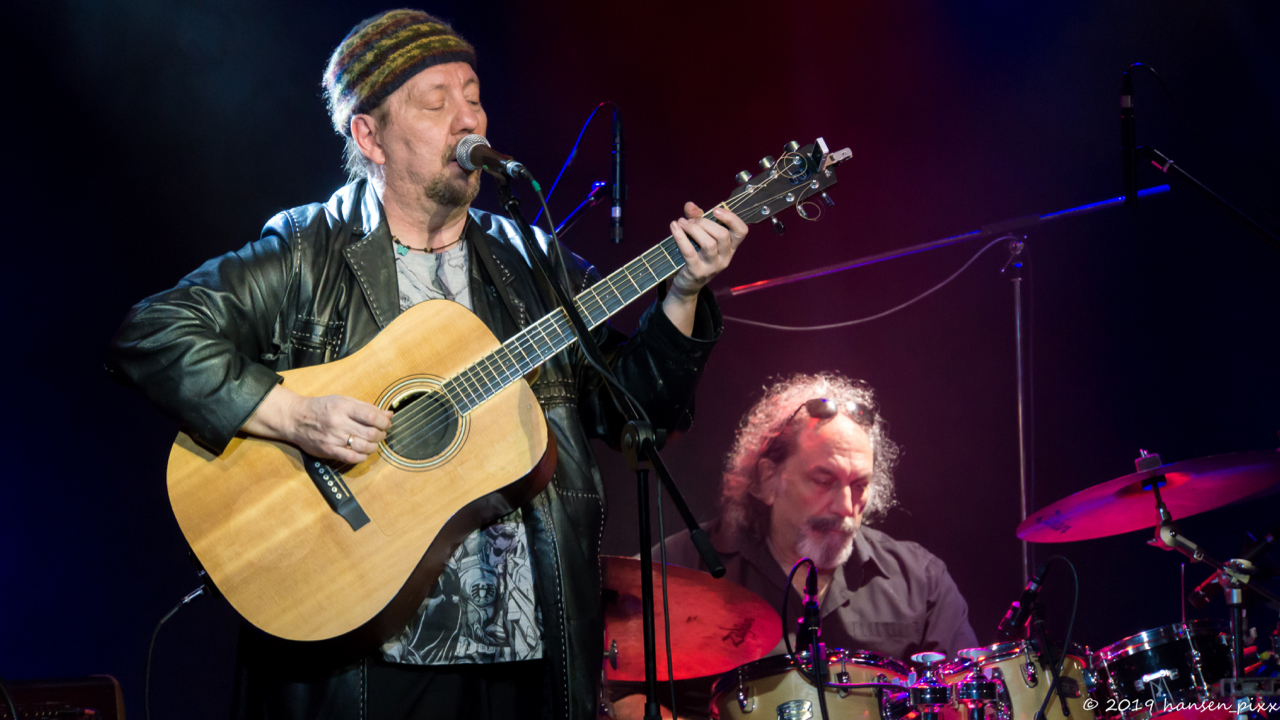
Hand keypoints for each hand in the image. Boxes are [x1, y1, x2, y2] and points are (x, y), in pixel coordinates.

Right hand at [244, 385, 392, 463]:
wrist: (295, 419)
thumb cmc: (321, 408)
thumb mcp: (343, 401)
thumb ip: (366, 408)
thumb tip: (389, 414)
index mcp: (343, 407)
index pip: (372, 416)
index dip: (384, 422)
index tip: (386, 423)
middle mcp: (339, 422)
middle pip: (370, 433)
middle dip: (381, 435)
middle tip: (381, 434)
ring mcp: (333, 438)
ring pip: (364, 447)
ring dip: (374, 447)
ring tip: (373, 443)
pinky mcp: (328, 451)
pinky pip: (352, 458)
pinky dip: (362, 457)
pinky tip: (363, 452)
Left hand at [667, 202, 747, 300]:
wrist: (687, 284)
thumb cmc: (696, 255)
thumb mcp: (699, 235)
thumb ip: (697, 218)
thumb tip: (690, 205)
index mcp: (731, 248)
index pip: (742, 231)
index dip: (732, 218)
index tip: (716, 210)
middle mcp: (725, 258)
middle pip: (722, 235)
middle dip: (704, 222)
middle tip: (690, 220)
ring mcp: (712, 267)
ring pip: (709, 243)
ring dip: (693, 229)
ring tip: (681, 223)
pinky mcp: (697, 272)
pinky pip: (690, 252)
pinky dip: (681, 237)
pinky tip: (674, 227)